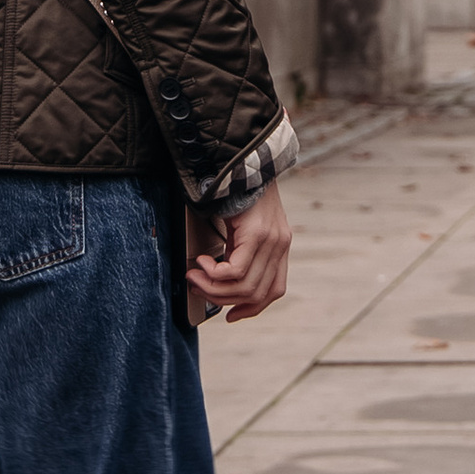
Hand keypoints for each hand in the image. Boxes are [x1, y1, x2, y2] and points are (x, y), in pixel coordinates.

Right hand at [189, 184, 291, 322]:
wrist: (242, 158)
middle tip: (197, 286)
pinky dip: (213, 273)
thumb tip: (219, 278)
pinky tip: (201, 262)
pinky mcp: (258, 234)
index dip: (251, 308)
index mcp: (279, 246)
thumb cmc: (238, 189)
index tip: (230, 315)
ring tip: (194, 275)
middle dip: (221, 298)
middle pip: (255, 293)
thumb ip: (240, 250)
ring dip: (212, 287)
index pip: (272, 291)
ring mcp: (272, 240)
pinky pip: (234, 270)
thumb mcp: (243, 226)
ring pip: (243, 286)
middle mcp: (280, 245)